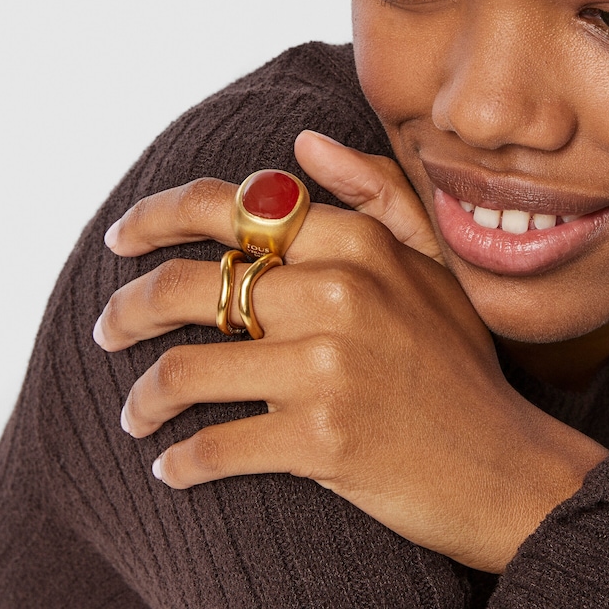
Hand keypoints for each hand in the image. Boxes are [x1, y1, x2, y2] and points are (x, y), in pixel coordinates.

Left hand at [95, 132, 607, 571]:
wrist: (501, 465)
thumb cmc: (459, 361)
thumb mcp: (432, 261)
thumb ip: (374, 190)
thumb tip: (302, 143)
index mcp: (359, 243)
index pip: (231, 208)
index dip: (158, 215)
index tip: (123, 238)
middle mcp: (340, 293)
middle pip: (189, 285)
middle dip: (127, 308)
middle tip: (107, 328)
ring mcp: (328, 367)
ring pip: (184, 369)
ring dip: (142, 397)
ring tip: (136, 410)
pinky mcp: (319, 440)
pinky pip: (211, 446)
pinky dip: (177, 460)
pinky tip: (171, 466)